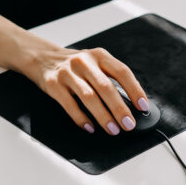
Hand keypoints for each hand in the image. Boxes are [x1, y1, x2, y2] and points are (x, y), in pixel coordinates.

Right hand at [24, 46, 148, 134]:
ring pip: (89, 97)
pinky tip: (90, 127)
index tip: (142, 106)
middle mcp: (84, 62)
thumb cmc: (76, 66)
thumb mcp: (95, 63)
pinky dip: (81, 118)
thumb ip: (110, 78)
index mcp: (99, 56)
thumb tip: (131, 104)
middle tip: (128, 124)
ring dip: (103, 116)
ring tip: (113, 129)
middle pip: (105, 87)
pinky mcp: (53, 84)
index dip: (134, 90)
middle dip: (119, 108)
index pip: (122, 72)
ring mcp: (68, 73)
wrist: (43, 58)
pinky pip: (69, 105)